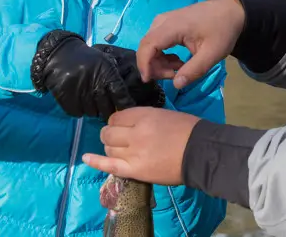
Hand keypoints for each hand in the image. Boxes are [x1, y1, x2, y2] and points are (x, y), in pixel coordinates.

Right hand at [31, 30, 164, 120]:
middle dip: (108, 109)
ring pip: (93, 113)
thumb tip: (126, 100)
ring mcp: (80, 94)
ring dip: (93, 109)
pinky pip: (78, 113)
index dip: (125, 105)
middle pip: (107, 109)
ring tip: (90, 99)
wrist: (59, 54)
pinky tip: (79, 100)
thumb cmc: (87, 59)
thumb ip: (115, 79)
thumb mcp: (105, 62)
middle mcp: (95, 86)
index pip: (121, 95)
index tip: (126, 110)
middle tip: (105, 105)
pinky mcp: (67, 100)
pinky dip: (80, 109)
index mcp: (107, 74)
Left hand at [82, 107, 200, 185]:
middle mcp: (135, 133)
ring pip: (109, 148)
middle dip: (110, 134)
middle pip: (109, 132)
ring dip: (110, 148)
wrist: (200, 153)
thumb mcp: (165, 114)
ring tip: (118, 150)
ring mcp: (133, 152)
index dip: (117, 122)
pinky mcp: (135, 170)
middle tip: (118, 138)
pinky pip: (109, 165)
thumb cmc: (189, 130)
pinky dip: (95, 161)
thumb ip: (145, 118)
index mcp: (145, 115)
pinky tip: (85, 158)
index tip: (121, 126)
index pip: (118, 117)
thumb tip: (130, 123)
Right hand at [137, 0, 244, 88]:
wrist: (230, 11)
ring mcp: (164, 20)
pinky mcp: (167, 22)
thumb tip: (176, 84)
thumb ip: (194, 70)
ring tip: (179, 68)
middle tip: (173, 76)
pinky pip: (156, 41)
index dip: (144, 64)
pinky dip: (162, 55)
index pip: (148, 45)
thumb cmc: (222, 30)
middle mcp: (163, 21)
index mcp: (173, 26)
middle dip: (154, 66)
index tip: (149, 81)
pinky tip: (178, 61)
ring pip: (150, 44)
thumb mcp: (213, 54)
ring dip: (159, 61)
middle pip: (146, 46)